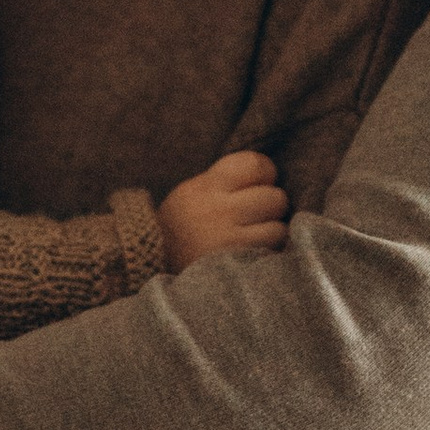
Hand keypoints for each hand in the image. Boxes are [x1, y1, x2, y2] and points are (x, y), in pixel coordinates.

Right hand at [156, 148, 287, 269]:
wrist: (150, 265)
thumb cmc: (184, 226)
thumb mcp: (193, 193)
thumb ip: (227, 181)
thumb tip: (271, 172)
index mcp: (204, 187)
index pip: (255, 164)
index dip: (265, 173)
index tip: (258, 185)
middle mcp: (214, 210)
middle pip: (273, 197)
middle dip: (271, 205)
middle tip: (256, 215)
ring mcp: (224, 239)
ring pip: (278, 226)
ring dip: (272, 231)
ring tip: (254, 236)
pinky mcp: (233, 264)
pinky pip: (271, 251)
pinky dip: (269, 251)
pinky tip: (253, 252)